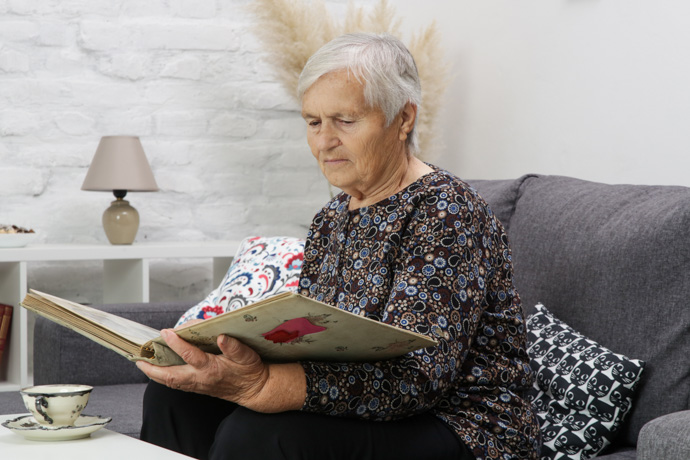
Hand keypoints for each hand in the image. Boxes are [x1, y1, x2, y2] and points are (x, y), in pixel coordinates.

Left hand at [136, 329, 305, 411]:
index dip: (177, 344)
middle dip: (153, 367)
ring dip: (154, 373)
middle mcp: (201, 379)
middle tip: (139, 358)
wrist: (254, 389)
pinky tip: (157, 369)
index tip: (167, 332)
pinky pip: (175, 383)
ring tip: (142, 362)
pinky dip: (163, 376)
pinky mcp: (196, 387)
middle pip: (171, 375)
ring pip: (170, 381)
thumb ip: (235, 347)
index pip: (190, 356)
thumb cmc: (250, 371)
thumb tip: (222, 336)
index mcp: (212, 369)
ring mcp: (197, 385)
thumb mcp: (248, 356)